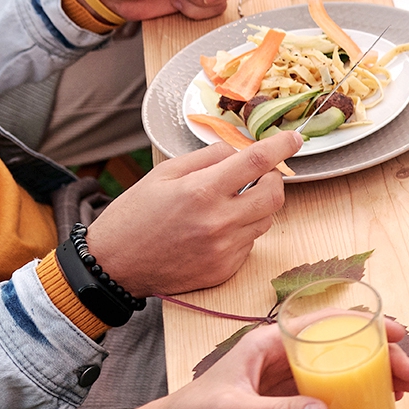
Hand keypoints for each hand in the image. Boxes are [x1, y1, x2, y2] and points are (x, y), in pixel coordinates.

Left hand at [77, 320, 408, 408]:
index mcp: (269, 343)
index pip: (326, 325)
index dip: (365, 326)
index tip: (397, 335)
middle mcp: (283, 356)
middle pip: (342, 348)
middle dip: (382, 356)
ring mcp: (288, 381)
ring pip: (342, 371)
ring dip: (375, 377)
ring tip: (406, 391)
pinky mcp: (288, 404)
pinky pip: (331, 395)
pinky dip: (357, 398)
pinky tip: (377, 407)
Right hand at [85, 131, 305, 298]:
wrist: (114, 266)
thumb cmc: (135, 215)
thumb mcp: (164, 173)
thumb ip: (208, 158)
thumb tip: (241, 150)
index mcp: (202, 191)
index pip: (257, 162)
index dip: (282, 146)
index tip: (294, 139)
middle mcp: (219, 222)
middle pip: (274, 194)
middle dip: (272, 179)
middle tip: (257, 175)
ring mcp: (225, 249)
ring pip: (266, 219)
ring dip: (256, 206)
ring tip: (226, 204)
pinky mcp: (225, 269)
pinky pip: (250, 243)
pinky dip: (241, 231)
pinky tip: (213, 230)